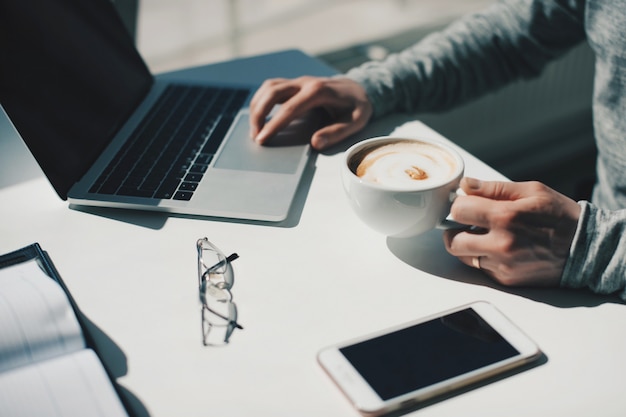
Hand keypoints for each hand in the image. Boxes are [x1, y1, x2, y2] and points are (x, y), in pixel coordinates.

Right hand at [249, 76, 372, 149]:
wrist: (359, 88)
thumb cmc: (357, 106)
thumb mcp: (356, 121)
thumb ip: (337, 132)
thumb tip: (315, 143)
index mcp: (319, 91)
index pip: (289, 108)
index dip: (274, 124)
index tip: (262, 139)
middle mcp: (305, 82)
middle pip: (273, 92)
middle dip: (259, 113)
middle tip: (255, 136)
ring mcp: (298, 81)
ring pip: (269, 87)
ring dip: (257, 106)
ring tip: (255, 129)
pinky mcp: (294, 84)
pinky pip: (272, 88)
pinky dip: (261, 101)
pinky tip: (259, 116)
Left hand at [443, 178, 580, 286]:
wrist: (587, 249)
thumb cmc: (561, 216)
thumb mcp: (532, 191)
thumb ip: (494, 188)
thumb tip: (466, 185)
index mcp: (506, 217)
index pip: (459, 210)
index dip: (459, 205)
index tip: (465, 204)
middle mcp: (501, 244)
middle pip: (452, 240)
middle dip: (455, 229)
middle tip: (467, 223)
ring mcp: (503, 265)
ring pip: (463, 257)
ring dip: (467, 245)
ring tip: (484, 235)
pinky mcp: (507, 280)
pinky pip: (480, 268)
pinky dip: (483, 258)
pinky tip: (499, 248)